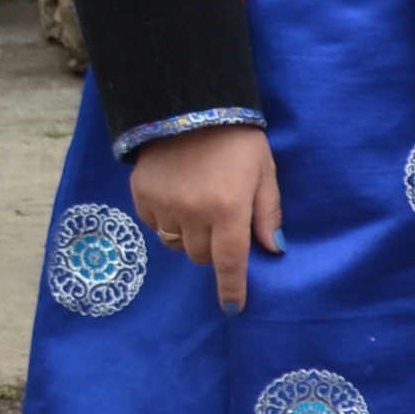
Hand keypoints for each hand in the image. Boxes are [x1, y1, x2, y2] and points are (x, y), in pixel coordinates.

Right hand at [129, 125, 280, 310]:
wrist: (189, 105)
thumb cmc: (238, 140)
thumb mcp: (265, 172)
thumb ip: (267, 213)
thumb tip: (273, 250)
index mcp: (228, 208)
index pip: (230, 262)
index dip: (231, 288)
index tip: (233, 309)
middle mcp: (193, 213)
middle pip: (202, 256)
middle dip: (215, 250)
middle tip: (223, 224)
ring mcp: (164, 206)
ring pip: (178, 244)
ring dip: (191, 237)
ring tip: (200, 207)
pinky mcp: (141, 196)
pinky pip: (156, 226)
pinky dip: (168, 221)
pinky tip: (179, 196)